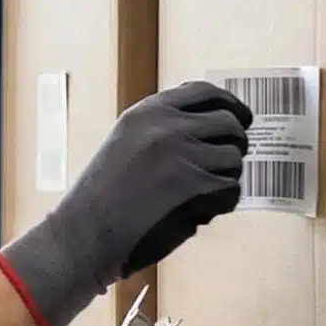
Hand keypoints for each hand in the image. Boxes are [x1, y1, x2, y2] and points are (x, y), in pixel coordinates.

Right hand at [0, 80, 251, 325]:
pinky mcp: (195, 186)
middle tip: (227, 164)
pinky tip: (198, 211)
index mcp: (148, 111)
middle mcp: (168, 126)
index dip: (230, 104)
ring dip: (226, 177)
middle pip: (229, 123)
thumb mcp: (125, 143)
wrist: (84, 234)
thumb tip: (211, 126)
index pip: (204, 92)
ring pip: (234, 158)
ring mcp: (183, 154)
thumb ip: (161, 130)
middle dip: (235, 144)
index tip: (241, 118)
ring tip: (203, 193)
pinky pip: (231, 189)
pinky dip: (221, 203)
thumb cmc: (102, 197)